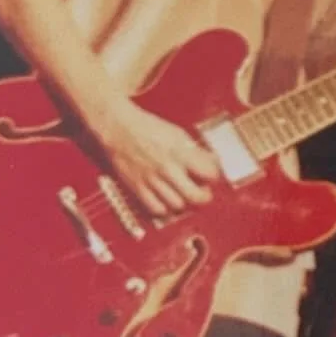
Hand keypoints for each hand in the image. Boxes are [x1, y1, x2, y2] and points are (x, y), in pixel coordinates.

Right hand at [96, 102, 221, 216]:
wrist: (119, 127)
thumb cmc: (148, 127)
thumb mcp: (179, 134)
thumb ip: (195, 151)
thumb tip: (211, 162)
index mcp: (180, 153)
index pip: (210, 173)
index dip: (215, 175)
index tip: (213, 175)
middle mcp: (167, 169)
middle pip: (195, 196)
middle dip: (204, 196)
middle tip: (204, 192)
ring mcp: (152, 180)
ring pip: (177, 205)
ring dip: (185, 203)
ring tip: (185, 195)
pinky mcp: (137, 187)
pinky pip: (155, 209)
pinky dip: (165, 209)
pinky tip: (168, 202)